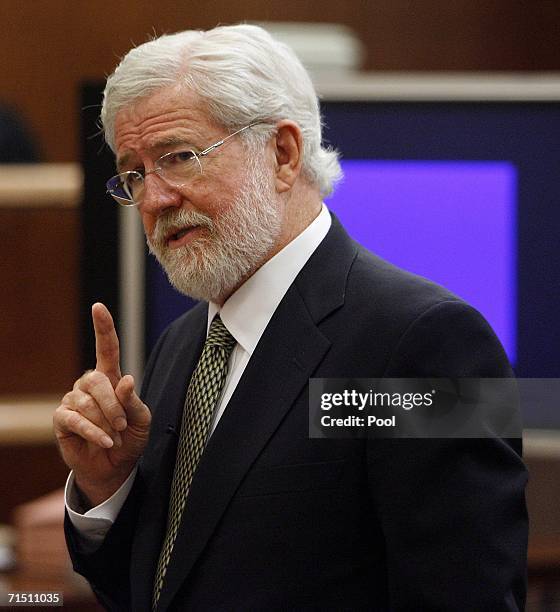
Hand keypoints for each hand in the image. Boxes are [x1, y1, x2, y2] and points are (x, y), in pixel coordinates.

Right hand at [54, 303, 150, 506]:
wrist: (114, 466)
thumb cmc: (130, 438)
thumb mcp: (142, 420)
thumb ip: (133, 400)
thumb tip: (126, 379)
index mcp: (111, 378)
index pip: (106, 347)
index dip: (103, 327)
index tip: (98, 307)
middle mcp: (89, 384)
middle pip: (98, 379)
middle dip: (114, 404)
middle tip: (124, 424)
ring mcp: (73, 400)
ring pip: (86, 401)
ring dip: (105, 421)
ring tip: (115, 435)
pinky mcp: (62, 419)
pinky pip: (75, 419)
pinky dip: (93, 431)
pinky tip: (105, 441)